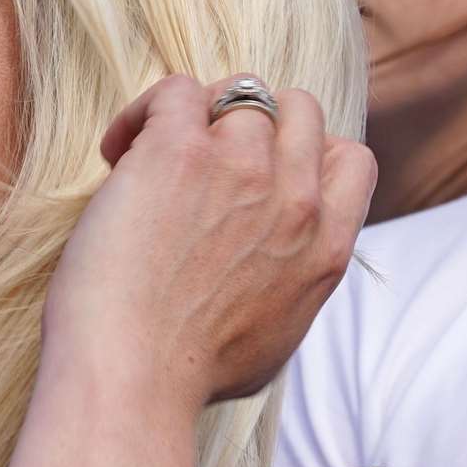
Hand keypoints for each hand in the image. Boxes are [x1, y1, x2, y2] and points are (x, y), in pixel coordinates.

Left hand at [0, 74, 374, 466]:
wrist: (133, 377)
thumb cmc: (185, 377)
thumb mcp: (275, 339)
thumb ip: (290, 286)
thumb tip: (272, 270)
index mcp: (326, 246)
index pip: (349, 156)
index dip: (303, 152)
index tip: (257, 176)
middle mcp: (294, 199)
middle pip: (297, 108)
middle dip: (249, 122)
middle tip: (199, 159)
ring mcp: (241, 167)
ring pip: (238, 90)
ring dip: (194, 115)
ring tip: (147, 157)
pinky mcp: (179, 151)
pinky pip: (175, 89)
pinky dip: (143, 111)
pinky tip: (117, 153)